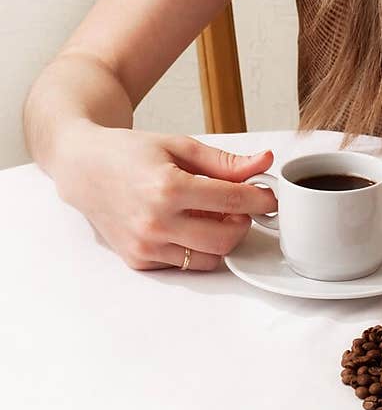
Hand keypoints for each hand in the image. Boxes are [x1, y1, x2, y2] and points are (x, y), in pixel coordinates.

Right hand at [55, 124, 277, 271]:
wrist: (84, 168)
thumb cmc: (129, 153)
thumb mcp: (179, 146)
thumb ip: (225, 162)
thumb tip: (264, 163)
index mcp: (168, 187)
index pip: (233, 200)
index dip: (260, 199)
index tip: (269, 196)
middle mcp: (156, 222)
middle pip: (226, 238)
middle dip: (243, 223)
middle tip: (241, 207)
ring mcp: (146, 245)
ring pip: (208, 258)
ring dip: (221, 238)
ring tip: (213, 214)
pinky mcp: (139, 260)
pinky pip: (185, 263)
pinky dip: (196, 247)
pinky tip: (189, 224)